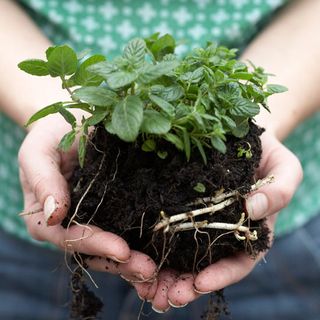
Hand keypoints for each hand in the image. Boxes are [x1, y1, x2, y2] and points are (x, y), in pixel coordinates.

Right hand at [18, 116, 156, 280]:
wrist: (76, 122)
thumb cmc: (53, 134)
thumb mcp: (40, 150)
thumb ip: (43, 181)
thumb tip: (55, 215)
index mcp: (47, 216)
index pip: (68, 238)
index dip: (94, 245)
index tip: (122, 249)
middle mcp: (70, 224)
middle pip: (92, 251)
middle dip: (120, 263)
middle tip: (148, 268)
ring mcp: (94, 219)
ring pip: (111, 248)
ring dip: (132, 261)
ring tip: (158, 266)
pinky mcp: (113, 210)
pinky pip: (126, 231)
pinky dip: (141, 244)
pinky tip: (160, 250)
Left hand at [134, 130, 302, 311]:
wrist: (241, 136)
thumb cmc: (268, 154)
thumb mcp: (284, 169)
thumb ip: (279, 191)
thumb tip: (254, 208)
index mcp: (250, 232)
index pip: (238, 262)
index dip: (221, 276)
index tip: (200, 283)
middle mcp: (222, 232)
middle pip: (204, 267)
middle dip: (184, 285)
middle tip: (163, 296)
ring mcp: (200, 222)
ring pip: (181, 255)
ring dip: (163, 274)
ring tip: (143, 286)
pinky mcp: (182, 208)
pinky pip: (167, 230)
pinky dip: (153, 246)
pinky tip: (135, 254)